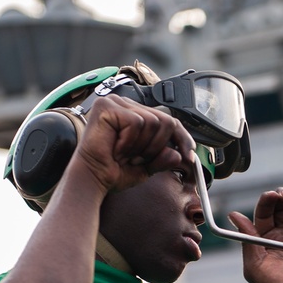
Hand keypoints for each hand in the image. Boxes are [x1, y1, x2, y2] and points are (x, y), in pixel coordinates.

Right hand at [70, 95, 195, 193]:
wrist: (92, 179)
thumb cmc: (113, 172)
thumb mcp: (147, 166)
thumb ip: (163, 157)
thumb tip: (179, 153)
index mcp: (135, 115)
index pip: (168, 120)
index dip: (182, 137)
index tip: (189, 155)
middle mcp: (125, 104)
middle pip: (165, 120)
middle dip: (157, 146)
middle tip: (138, 159)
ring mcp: (115, 103)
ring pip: (152, 122)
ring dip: (141, 146)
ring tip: (124, 154)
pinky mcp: (107, 107)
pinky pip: (136, 123)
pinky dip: (129, 142)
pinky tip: (116, 149)